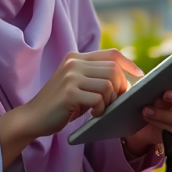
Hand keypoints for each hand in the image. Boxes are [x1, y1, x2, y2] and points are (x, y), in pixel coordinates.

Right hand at [0, 49, 143, 167]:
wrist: (32, 117)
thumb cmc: (60, 105)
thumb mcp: (77, 84)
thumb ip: (95, 77)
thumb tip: (126, 81)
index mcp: (76, 57)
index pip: (111, 54)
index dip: (129, 63)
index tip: (139, 74)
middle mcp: (73, 63)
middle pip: (113, 70)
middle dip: (121, 88)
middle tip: (115, 102)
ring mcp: (70, 77)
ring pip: (108, 85)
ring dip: (109, 101)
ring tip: (100, 109)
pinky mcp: (69, 93)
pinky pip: (98, 99)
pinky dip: (100, 109)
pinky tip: (91, 114)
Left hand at [122, 71, 171, 156]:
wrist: (155, 119)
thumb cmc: (164, 96)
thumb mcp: (166, 87)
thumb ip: (165, 81)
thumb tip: (154, 82)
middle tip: (165, 94)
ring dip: (162, 113)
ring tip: (147, 108)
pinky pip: (171, 129)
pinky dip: (157, 122)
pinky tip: (147, 116)